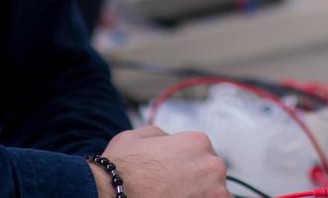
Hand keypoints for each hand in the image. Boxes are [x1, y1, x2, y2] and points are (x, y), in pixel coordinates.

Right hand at [92, 125, 229, 197]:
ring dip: (198, 197)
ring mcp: (214, 193)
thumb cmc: (123, 168)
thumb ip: (163, 136)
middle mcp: (212, 166)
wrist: (113, 192)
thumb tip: (168, 141)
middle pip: (211, 176)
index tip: (174, 176)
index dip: (186, 166)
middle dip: (195, 183)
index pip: (202, 155)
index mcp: (198, 142)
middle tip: (173, 190)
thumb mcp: (140, 135)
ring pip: (214, 196)